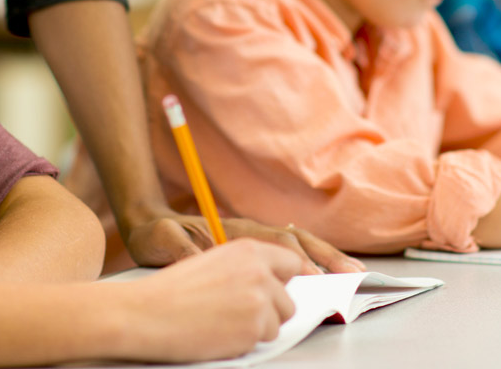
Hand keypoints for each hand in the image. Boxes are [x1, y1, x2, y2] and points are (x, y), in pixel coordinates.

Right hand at [113, 239, 299, 362]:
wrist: (148, 312)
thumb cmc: (174, 289)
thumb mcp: (214, 262)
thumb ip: (247, 268)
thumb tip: (273, 285)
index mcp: (248, 249)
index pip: (290, 262)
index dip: (284, 281)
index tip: (278, 293)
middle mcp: (259, 271)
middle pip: (289, 299)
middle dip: (270, 310)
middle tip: (238, 313)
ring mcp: (260, 300)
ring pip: (278, 322)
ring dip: (257, 327)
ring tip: (223, 321)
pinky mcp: (254, 327)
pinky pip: (264, 340)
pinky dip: (245, 341)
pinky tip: (220, 333)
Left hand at [122, 206, 363, 274]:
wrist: (146, 224)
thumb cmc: (155, 235)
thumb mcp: (162, 241)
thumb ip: (181, 249)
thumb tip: (198, 260)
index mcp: (232, 231)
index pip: (274, 243)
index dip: (297, 259)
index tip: (317, 276)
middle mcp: (246, 233)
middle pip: (294, 241)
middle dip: (325, 256)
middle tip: (354, 274)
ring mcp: (249, 241)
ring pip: (295, 245)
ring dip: (324, 258)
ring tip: (352, 272)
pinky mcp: (246, 251)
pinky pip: (285, 254)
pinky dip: (308, 262)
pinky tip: (323, 274)